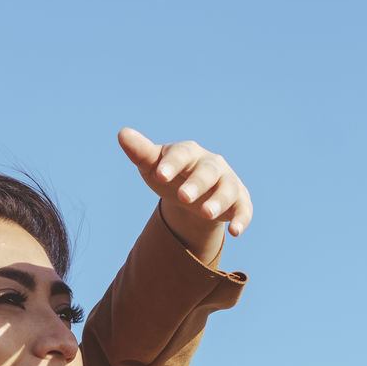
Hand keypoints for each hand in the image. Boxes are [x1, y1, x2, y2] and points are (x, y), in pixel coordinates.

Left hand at [117, 128, 251, 260]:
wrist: (193, 195)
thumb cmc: (171, 176)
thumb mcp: (154, 166)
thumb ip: (141, 153)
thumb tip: (122, 133)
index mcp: (189, 153)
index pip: (181, 154)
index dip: (172, 164)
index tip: (160, 175)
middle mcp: (212, 164)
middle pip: (207, 171)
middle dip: (197, 183)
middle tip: (183, 197)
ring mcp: (227, 182)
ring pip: (227, 190)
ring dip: (218, 201)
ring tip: (205, 213)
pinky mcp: (239, 201)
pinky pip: (243, 209)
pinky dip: (241, 219)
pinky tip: (235, 232)